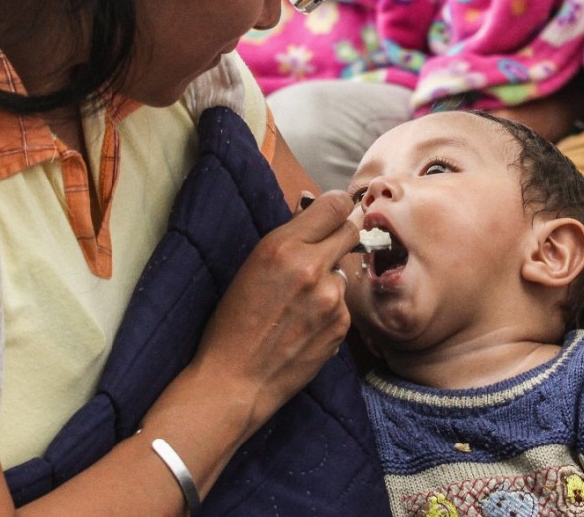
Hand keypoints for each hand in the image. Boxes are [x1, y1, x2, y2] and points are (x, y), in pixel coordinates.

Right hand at [191, 190, 358, 427]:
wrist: (236, 378)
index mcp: (284, 246)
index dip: (336, 208)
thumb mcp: (252, 267)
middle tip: (322, 252)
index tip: (332, 214)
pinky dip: (329, 310)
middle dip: (339, 237)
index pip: (335, 205)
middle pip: (351, 231)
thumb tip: (313, 217)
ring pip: (343, 273)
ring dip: (329, 281)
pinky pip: (342, 304)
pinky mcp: (342, 325)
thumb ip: (288, 241)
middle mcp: (313, 267)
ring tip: (299, 305)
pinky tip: (304, 326)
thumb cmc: (232, 322)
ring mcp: (332, 299)